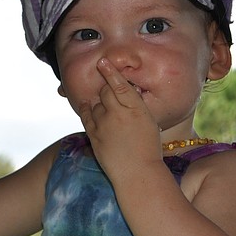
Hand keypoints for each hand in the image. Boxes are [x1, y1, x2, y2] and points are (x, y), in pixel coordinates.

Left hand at [78, 58, 162, 181]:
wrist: (138, 173)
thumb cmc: (148, 148)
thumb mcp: (149, 122)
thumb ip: (136, 105)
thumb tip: (127, 90)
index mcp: (136, 109)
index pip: (120, 85)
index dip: (111, 72)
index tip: (103, 62)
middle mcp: (118, 114)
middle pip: (105, 92)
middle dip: (107, 90)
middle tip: (111, 94)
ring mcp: (104, 124)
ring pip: (96, 104)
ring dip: (100, 103)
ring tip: (108, 112)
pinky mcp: (94, 135)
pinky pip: (86, 116)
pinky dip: (86, 108)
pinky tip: (86, 104)